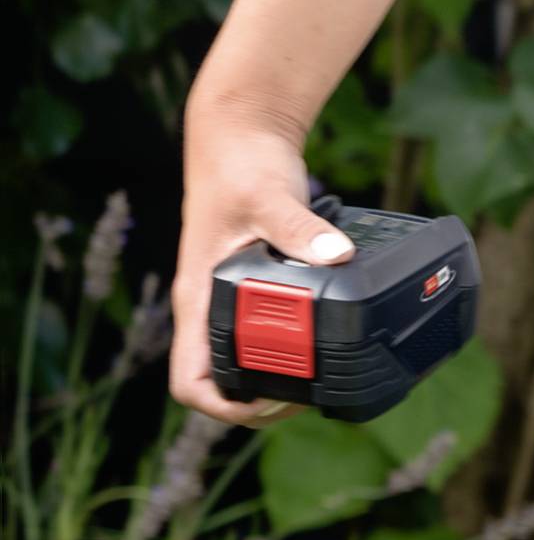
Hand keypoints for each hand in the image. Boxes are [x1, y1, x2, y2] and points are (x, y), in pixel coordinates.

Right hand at [172, 102, 352, 426]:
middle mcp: (209, 303)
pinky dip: (291, 349)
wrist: (240, 133)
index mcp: (199, 296)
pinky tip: (327, 345)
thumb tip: (336, 255)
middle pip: (220, 381)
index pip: (191, 380)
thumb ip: (299, 228)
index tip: (275, 400)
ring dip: (277, 380)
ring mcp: (228, 296)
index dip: (227, 406)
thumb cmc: (242, 164)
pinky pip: (263, 333)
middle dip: (263, 402)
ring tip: (323, 378)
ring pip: (242, 360)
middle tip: (313, 395)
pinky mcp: (252, 284)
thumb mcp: (270, 196)